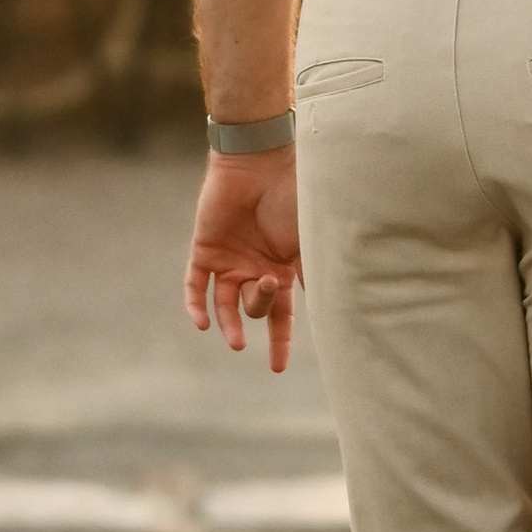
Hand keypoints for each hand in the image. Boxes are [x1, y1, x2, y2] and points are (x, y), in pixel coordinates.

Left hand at [183, 148, 302, 372]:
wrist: (260, 162)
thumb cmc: (293, 198)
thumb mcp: (309, 242)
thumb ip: (315, 275)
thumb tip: (337, 310)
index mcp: (282, 269)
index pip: (281, 314)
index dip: (280, 342)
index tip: (278, 368)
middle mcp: (255, 268)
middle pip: (255, 307)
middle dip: (261, 307)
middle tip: (268, 285)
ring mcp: (229, 259)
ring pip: (224, 303)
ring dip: (228, 324)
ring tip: (234, 342)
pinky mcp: (205, 249)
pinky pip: (195, 285)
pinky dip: (196, 305)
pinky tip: (201, 323)